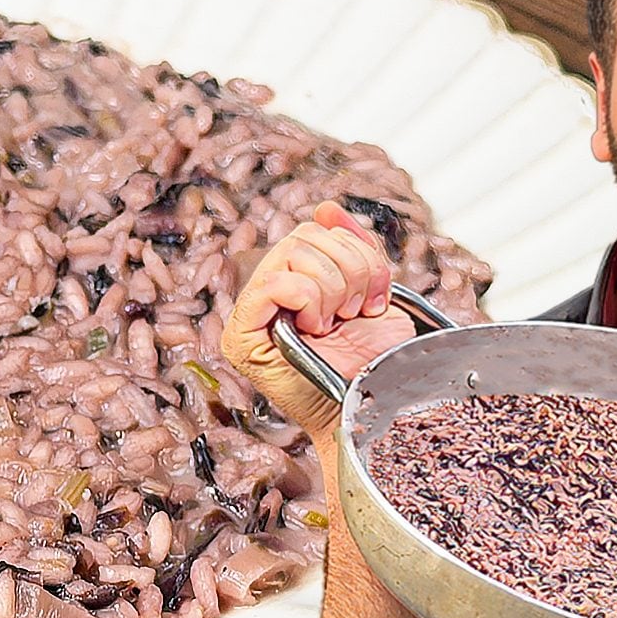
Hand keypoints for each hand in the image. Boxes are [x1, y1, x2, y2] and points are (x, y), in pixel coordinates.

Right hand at [223, 201, 415, 439]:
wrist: (370, 411)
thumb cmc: (373, 364)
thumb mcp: (375, 291)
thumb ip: (354, 246)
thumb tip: (326, 206)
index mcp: (296, 279)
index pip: (316, 230)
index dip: (356, 253)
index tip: (374, 297)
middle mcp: (268, 292)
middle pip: (304, 235)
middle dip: (349, 270)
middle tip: (354, 312)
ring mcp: (251, 313)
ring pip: (292, 253)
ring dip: (332, 288)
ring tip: (336, 323)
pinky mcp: (241, 336)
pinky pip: (273, 284)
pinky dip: (307, 299)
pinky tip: (316, 328)